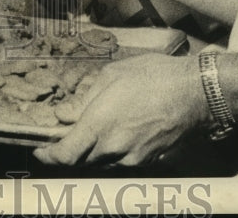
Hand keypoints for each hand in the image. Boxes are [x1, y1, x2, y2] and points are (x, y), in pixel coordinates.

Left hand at [34, 53, 205, 166]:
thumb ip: (84, 100)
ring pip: (101, 162)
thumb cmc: (154, 77)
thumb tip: (63, 115)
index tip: (40, 149)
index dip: (48, 155)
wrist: (197, 93)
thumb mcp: (112, 76)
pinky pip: (121, 161)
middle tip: (65, 133)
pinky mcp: (149, 160)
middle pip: (81, 160)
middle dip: (70, 150)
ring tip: (95, 128)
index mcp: (100, 125)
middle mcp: (114, 148)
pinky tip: (119, 131)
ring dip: (92, 150)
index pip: (65, 155)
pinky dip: (112, 151)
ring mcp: (133, 157)